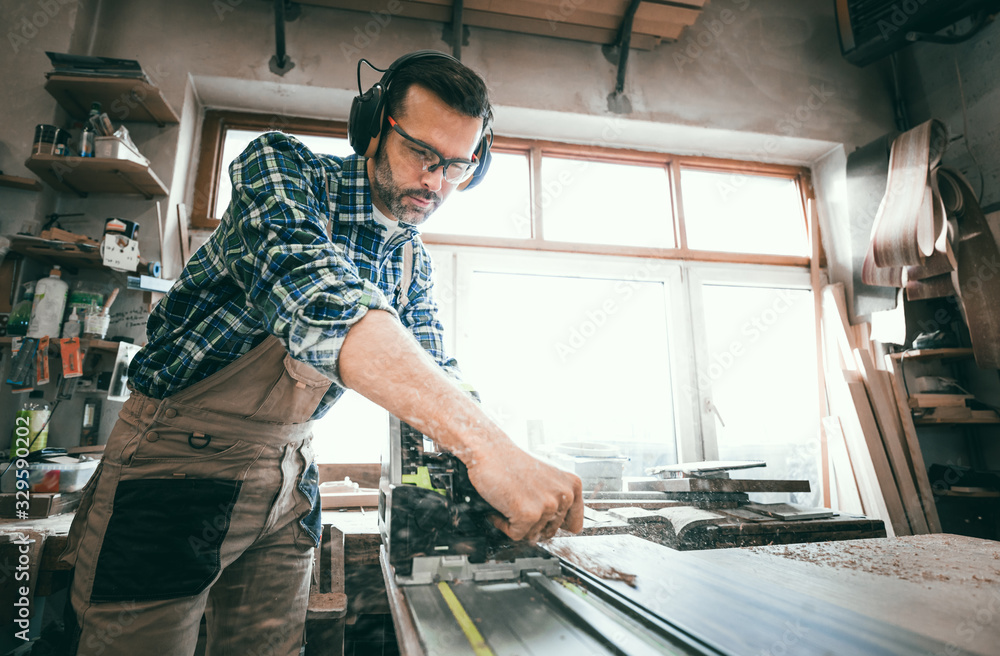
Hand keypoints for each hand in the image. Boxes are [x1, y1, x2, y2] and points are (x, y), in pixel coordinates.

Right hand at [465, 437, 583, 542]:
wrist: (489, 449)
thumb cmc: (512, 462)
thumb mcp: (547, 477)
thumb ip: (558, 499)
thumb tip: (563, 526)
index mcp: (572, 485)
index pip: (574, 526)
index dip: (553, 524)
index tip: (540, 516)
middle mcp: (565, 495)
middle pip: (549, 532)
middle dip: (531, 522)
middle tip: (518, 500)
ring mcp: (548, 505)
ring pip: (532, 534)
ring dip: (516, 522)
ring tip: (510, 499)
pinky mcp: (528, 514)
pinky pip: (515, 535)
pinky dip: (502, 523)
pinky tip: (500, 505)